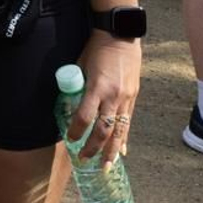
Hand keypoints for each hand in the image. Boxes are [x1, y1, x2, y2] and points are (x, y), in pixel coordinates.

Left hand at [69, 32, 141, 166]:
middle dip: (94, 148)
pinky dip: (124, 138)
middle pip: (104, 130)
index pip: (85, 117)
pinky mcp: (134, 97)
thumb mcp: (80, 65)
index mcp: (97, 87)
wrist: (121, 35)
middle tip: (84, 160)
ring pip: (120, 130)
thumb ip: (76, 85)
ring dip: (113, 151)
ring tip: (107, 166)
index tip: (69, 139)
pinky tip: (123, 151)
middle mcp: (114, 96)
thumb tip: (68, 101)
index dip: (76, 131)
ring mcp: (126, 98)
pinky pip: (128, 122)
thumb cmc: (97, 48)